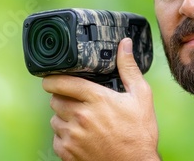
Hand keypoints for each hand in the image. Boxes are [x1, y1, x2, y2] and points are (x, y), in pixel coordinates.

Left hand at [42, 38, 159, 160]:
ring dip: (63, 117)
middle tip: (76, 101)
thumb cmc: (139, 133)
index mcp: (96, 99)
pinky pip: (56, 139)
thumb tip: (125, 44)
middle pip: (55, 100)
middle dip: (63, 98)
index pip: (62, 82)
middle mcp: (81, 117)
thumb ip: (129, 68)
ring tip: (81, 120)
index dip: (53, 78)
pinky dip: (64, 136)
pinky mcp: (68, 153)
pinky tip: (81, 136)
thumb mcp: (141, 96)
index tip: (52, 78)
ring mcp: (72, 136)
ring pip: (55, 119)